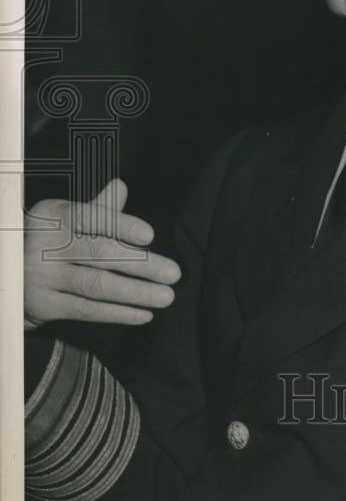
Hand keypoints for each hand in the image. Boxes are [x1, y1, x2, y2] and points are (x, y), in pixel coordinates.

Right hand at [24, 179, 180, 329]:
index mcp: (54, 216)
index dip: (121, 225)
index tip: (149, 235)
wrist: (7, 272)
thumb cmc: (47, 240)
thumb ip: (97, 209)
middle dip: (141, 264)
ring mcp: (42, 277)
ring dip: (136, 293)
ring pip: (96, 285)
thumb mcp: (65, 218)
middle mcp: (45, 245)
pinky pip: (87, 310)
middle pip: (99, 254)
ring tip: (166, 296)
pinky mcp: (43, 305)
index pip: (91, 218)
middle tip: (173, 273)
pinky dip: (118, 313)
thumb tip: (121, 187)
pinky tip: (143, 313)